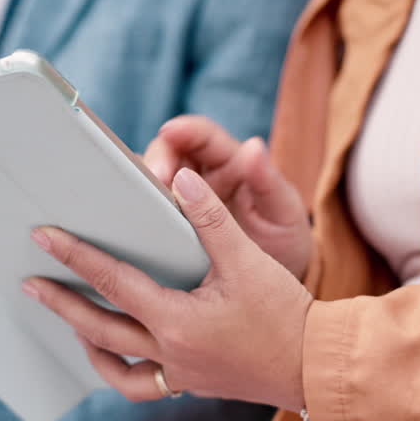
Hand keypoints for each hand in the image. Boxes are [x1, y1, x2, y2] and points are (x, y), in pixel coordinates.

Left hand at [25, 167, 311, 410]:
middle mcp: (170, 351)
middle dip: (61, 302)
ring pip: (114, 364)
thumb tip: (181, 179)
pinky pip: (141, 385)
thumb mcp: (250, 260)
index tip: (45, 238)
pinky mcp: (191, 382)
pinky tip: (110, 353)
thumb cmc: (286, 313)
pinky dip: (118, 370)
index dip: (75, 257)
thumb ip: (212, 218)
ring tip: (64, 319)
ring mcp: (178, 373)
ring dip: (84, 340)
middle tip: (29, 282)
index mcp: (177, 319)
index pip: (113, 282)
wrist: (316, 366)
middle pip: (98, 327)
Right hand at [144, 116, 310, 278]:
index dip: (185, 130)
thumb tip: (254, 146)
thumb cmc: (284, 244)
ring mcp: (182, 200)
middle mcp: (202, 176)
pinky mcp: (169, 225)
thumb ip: (269, 182)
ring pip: (151, 179)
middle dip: (157, 160)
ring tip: (142, 202)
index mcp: (231, 163)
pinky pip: (147, 209)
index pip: (203, 136)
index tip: (170, 131)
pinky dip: (138, 211)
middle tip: (154, 180)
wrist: (273, 291)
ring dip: (143, 186)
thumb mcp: (283, 215)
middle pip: (169, 152)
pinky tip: (135, 222)